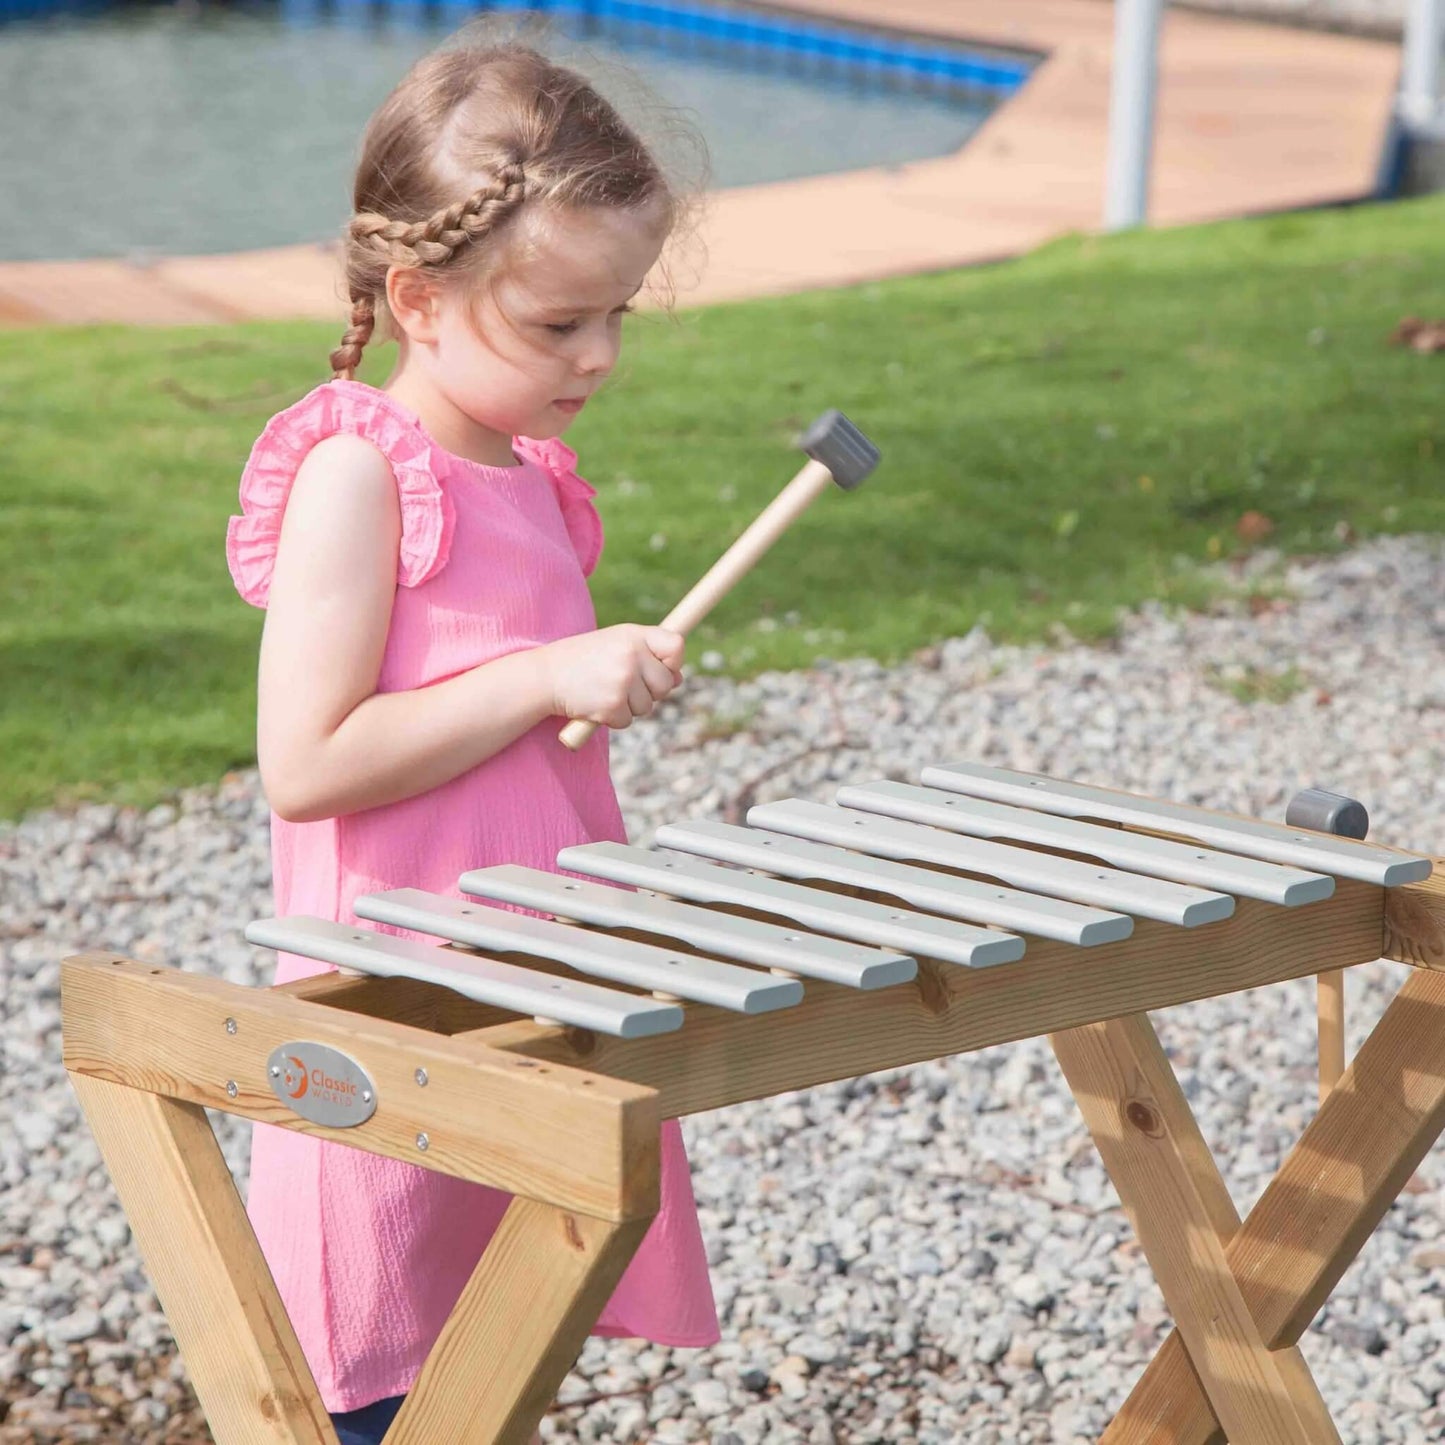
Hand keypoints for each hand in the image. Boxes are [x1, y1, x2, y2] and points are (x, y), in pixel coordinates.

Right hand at [539, 625, 684, 728]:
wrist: (546, 676)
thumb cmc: (584, 659)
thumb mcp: (616, 645)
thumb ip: (649, 656)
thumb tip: (678, 679)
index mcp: (634, 635)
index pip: (676, 646)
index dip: (672, 663)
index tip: (661, 668)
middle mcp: (632, 655)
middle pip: (665, 685)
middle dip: (649, 691)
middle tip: (621, 683)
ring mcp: (623, 681)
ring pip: (647, 707)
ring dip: (629, 706)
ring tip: (604, 690)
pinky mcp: (612, 705)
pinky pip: (627, 721)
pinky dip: (613, 718)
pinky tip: (595, 703)